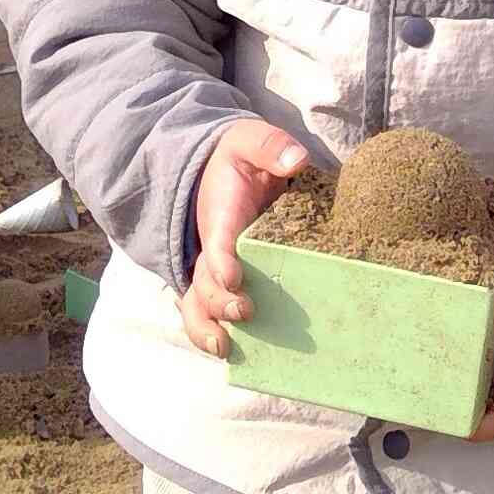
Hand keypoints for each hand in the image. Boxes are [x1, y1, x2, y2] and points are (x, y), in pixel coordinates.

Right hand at [179, 120, 310, 357]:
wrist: (219, 169)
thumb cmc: (239, 159)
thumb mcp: (250, 141)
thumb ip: (270, 147)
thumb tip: (295, 160)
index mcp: (220, 216)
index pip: (217, 242)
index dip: (222, 262)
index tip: (236, 278)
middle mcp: (210, 247)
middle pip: (205, 282)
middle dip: (219, 302)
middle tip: (244, 312)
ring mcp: (211, 267)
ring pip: (199, 303)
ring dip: (205, 326)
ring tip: (223, 348)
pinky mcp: (220, 280)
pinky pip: (208, 309)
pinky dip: (210, 331)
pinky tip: (229, 352)